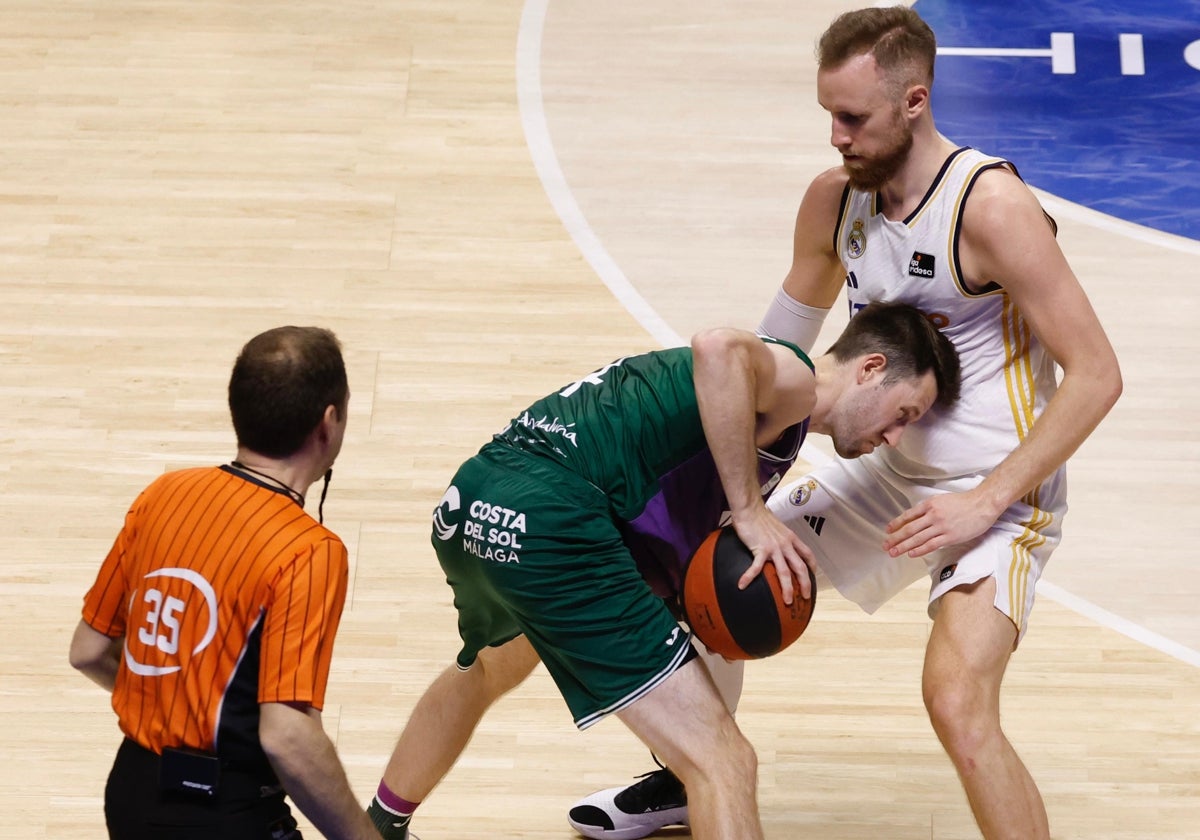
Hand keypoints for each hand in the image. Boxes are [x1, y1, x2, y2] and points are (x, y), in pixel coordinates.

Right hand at [729, 505, 816, 603]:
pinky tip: (742, 585)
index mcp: (791, 538)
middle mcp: (786, 544)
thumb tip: (777, 543)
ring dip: (788, 588)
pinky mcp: (760, 549)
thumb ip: (780, 537)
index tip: (813, 575)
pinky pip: (756, 568)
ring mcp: (774, 548)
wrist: (750, 508)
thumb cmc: (760, 516)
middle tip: (805, 597)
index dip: (812, 566)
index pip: (808, 554)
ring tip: (788, 601)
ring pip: (785, 572)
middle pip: (800, 568)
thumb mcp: (776, 526)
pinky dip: (749, 577)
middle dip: (805, 584)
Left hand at [884, 488, 1000, 557]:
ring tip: (893, 552)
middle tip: (885, 545)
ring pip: (918, 538)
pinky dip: (919, 550)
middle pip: (909, 528)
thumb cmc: (963, 502)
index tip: (888, 531)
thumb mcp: (941, 500)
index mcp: (929, 504)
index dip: (896, 524)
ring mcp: (941, 526)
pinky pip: (931, 545)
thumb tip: (915, 518)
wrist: (982, 504)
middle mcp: (932, 515)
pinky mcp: (950, 536)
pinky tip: (911, 554)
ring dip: (903, 546)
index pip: (908, 515)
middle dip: (895, 538)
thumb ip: (928, 508)